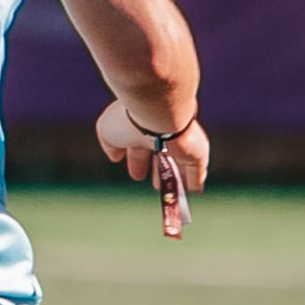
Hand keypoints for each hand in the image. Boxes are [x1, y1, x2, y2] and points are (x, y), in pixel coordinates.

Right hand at [96, 104, 212, 198]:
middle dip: (158, 170)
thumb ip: (110, 144)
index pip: (139, 147)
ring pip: (179, 163)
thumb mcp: (108, 131)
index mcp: (140, 126)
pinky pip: (197, 169)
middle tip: (156, 186)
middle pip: (161, 155)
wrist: (158, 110)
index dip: (137, 162)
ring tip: (173, 194)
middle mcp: (161, 132)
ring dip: (175, 178)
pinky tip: (196, 189)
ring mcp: (181, 142)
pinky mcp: (197, 152)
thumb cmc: (130, 119)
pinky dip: (195, 179)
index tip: (137, 176)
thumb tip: (115, 157)